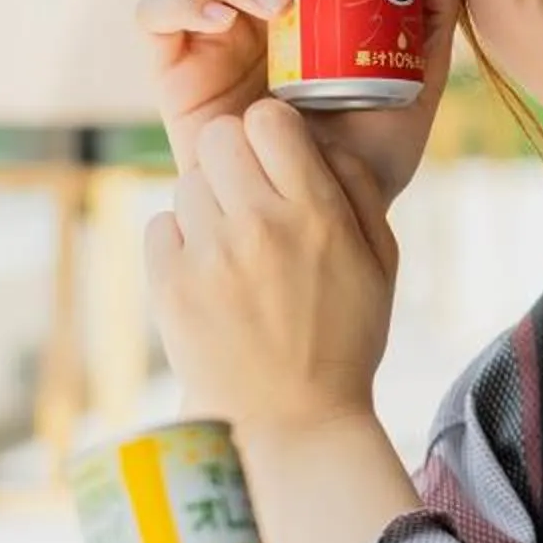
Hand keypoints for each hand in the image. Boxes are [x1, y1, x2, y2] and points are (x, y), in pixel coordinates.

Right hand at [138, 0, 462, 218]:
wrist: (324, 218)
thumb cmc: (367, 150)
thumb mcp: (416, 77)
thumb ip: (430, 13)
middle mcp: (239, 0)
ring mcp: (203, 31)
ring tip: (268, 1)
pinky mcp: (174, 68)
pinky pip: (152, 14)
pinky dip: (177, 4)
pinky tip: (217, 23)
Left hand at [147, 98, 399, 432]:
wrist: (291, 424)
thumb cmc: (343, 341)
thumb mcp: (382, 263)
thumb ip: (359, 190)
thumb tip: (321, 140)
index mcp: (317, 213)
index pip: (269, 118)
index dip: (271, 132)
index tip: (276, 157)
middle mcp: (260, 224)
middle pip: (219, 136)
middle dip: (233, 158)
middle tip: (247, 196)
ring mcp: (210, 255)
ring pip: (188, 181)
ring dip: (207, 204)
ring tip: (231, 249)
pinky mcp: (170, 285)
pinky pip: (161, 225)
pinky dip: (180, 243)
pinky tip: (208, 275)